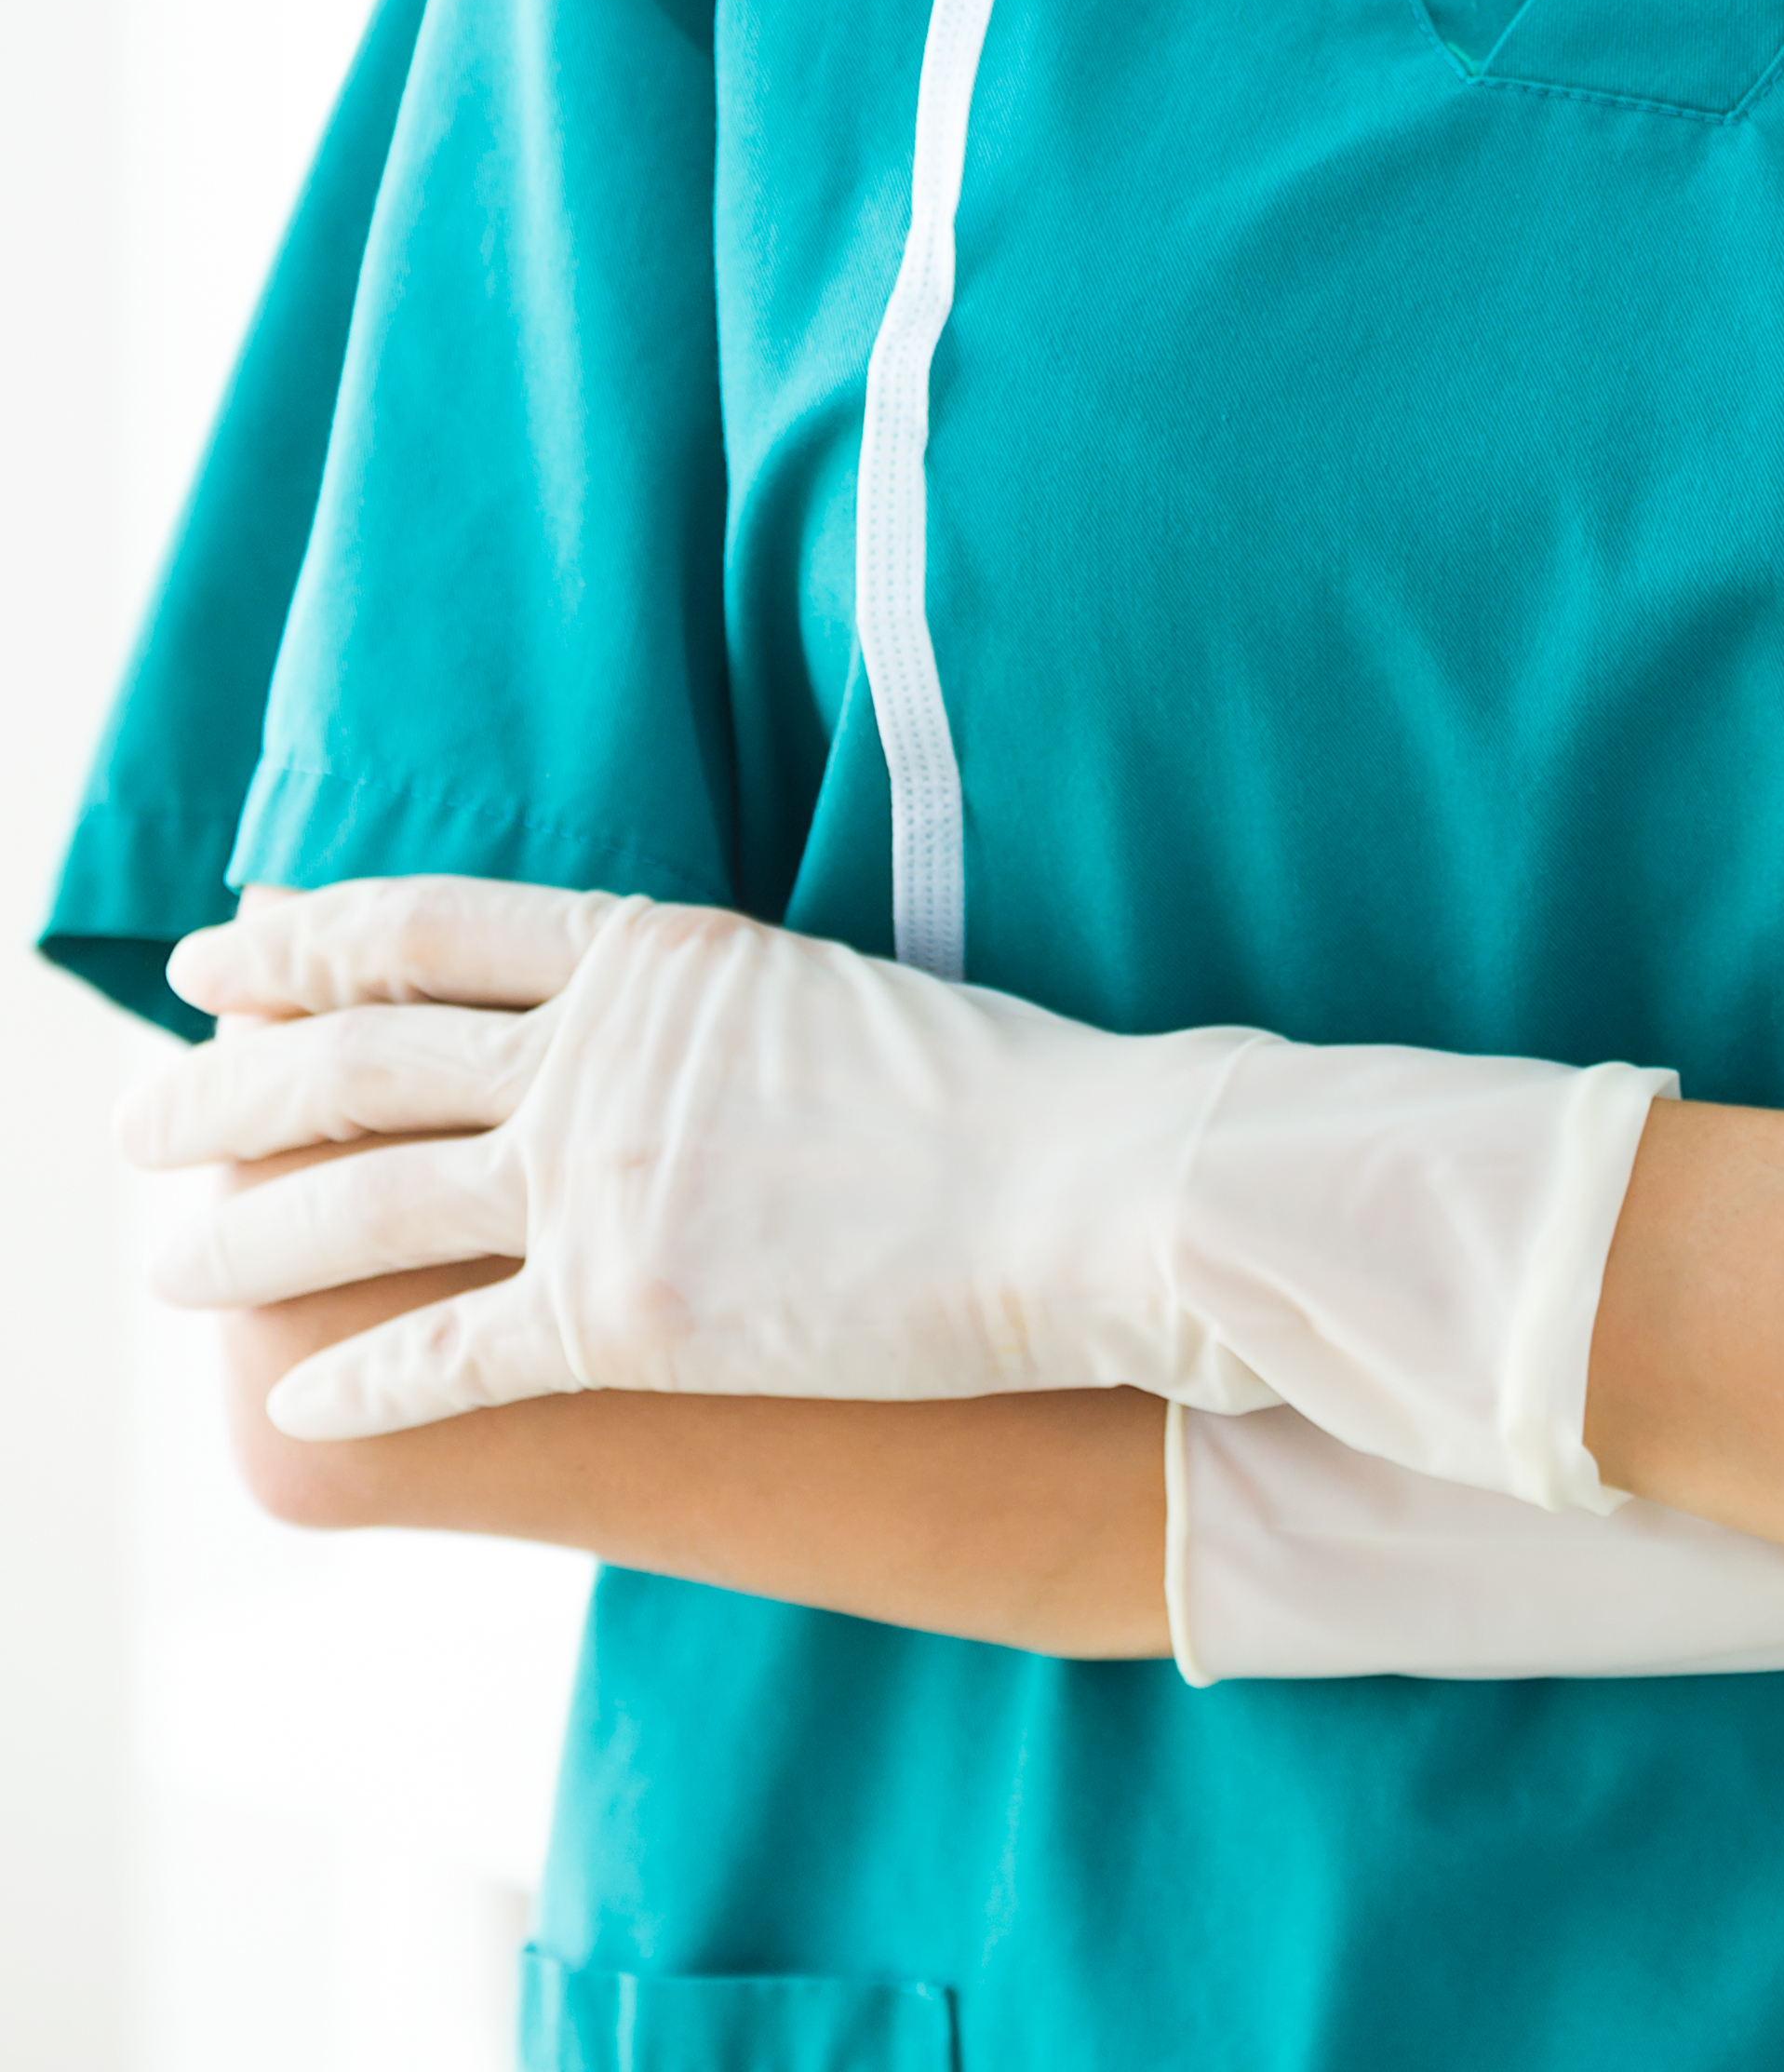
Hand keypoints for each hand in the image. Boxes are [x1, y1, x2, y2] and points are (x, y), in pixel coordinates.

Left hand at [121, 877, 1665, 1500]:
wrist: (1097, 1188)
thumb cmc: (994, 1096)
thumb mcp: (819, 987)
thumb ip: (697, 998)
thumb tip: (619, 1007)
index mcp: (654, 951)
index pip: (424, 925)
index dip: (302, 938)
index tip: (221, 950)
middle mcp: (600, 1055)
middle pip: (353, 1054)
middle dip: (223, 1085)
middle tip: (142, 1115)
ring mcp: (605, 1185)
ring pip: (360, 1201)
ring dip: (243, 1234)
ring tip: (169, 1261)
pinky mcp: (632, 1319)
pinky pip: (448, 1354)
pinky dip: (358, 1381)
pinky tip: (298, 1402)